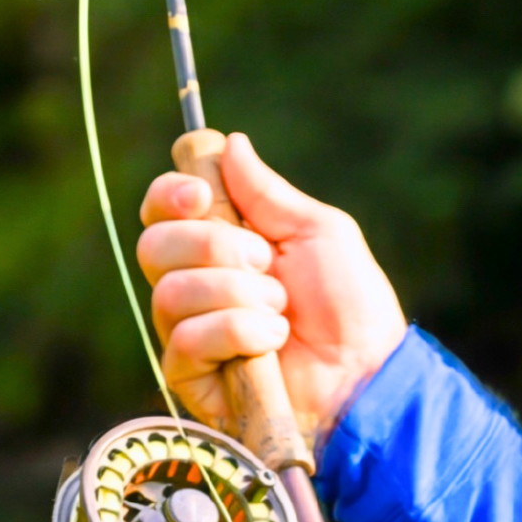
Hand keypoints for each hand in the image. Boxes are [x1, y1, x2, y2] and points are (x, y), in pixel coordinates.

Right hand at [137, 133, 407, 443]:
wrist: (367, 373)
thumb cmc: (352, 307)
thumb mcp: (319, 234)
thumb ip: (269, 193)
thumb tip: (229, 144)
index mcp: (220, 248)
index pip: (161, 212)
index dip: (170, 196)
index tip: (202, 196)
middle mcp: (196, 287)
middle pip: (154, 245)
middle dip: (215, 246)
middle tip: (266, 263)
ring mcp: (190, 333)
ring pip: (172, 291)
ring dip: (238, 294)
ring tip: (281, 311)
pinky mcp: (192, 378)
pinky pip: (188, 338)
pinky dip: (239, 332)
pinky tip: (273, 343)